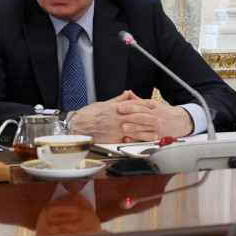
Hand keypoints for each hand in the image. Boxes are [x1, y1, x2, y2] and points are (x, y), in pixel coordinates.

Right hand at [70, 91, 194, 142]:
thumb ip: (117, 100)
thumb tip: (127, 94)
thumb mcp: (102, 103)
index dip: (144, 104)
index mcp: (114, 107)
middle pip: (136, 115)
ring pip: (135, 127)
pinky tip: (144, 141)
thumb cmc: (87, 115)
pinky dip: (137, 139)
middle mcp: (116, 117)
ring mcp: (115, 128)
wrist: (76, 126)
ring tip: (156, 130)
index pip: (132, 104)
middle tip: (159, 118)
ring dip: (147, 129)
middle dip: (149, 116)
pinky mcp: (112, 138)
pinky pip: (127, 138)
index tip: (153, 104)